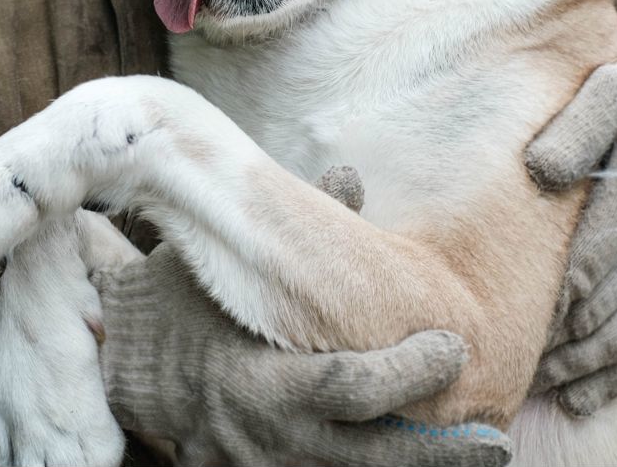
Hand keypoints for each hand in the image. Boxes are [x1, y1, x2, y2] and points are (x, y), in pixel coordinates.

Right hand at [93, 248, 509, 466]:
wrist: (119, 362)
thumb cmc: (176, 301)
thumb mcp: (224, 260)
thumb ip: (293, 231)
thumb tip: (349, 178)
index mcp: (260, 379)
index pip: (347, 388)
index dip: (406, 373)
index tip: (451, 346)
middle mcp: (266, 435)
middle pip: (366, 457)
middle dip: (436, 454)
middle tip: (497, 440)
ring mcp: (262, 466)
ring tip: (476, 454)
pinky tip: (417, 461)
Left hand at [524, 34, 616, 416]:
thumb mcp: (611, 93)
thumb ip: (574, 129)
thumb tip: (538, 170)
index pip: (583, 274)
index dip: (541, 306)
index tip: (497, 321)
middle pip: (599, 317)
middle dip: (548, 347)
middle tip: (495, 366)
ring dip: (577, 371)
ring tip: (526, 386)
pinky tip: (579, 398)